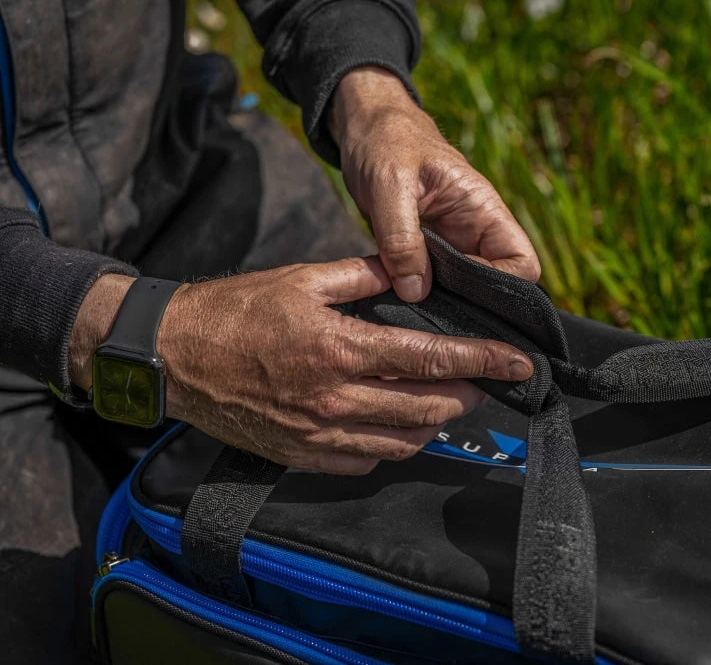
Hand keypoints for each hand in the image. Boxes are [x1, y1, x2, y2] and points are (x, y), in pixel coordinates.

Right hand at [69, 260, 533, 473]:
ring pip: (404, 441)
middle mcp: (336, 400)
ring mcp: (319, 435)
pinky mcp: (303, 455)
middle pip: (429, 408)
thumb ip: (364, 275)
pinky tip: (403, 425)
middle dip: (469, 394)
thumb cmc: (235, 313)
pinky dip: (397, 444)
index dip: (483, 361)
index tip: (519, 364)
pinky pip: (368, 461)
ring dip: (438, 422)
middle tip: (486, 379)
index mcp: (341, 350)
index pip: (432, 359)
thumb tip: (410, 269)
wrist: (171, 357)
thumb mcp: (302, 279)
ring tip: (452, 400)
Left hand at [329, 67, 540, 301]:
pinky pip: (433, 283)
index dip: (500, 284)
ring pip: (463, 289)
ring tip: (410, 303)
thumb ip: (401, 239)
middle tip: (429, 305)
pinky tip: (398, 296)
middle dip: (469, 301)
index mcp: (484, 210)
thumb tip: (416, 292)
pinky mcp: (425, 252)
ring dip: (441, 300)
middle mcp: (474, 232)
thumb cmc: (385, 142)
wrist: (364, 127)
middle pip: (497, 284)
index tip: (456, 286)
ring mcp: (450, 244)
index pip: (522, 264)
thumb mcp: (388, 185)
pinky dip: (418, 293)